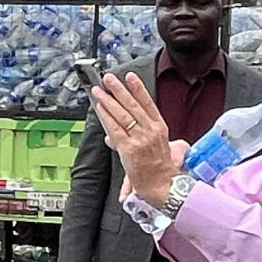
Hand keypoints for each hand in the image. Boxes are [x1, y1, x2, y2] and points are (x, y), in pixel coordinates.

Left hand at [89, 72, 185, 206]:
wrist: (162, 184)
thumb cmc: (160, 167)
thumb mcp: (157, 146)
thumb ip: (137, 137)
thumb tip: (112, 137)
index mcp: (160, 127)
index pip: (148, 103)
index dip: (138, 88)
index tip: (130, 76)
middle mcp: (150, 130)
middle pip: (132, 105)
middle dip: (119, 89)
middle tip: (108, 78)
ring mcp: (139, 138)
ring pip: (122, 115)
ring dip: (108, 100)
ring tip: (99, 90)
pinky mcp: (128, 148)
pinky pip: (115, 129)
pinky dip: (106, 117)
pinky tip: (99, 108)